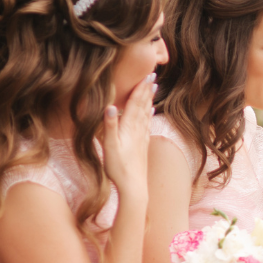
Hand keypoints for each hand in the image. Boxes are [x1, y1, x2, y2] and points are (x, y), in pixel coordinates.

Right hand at [102, 72, 155, 198]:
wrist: (134, 187)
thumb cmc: (119, 168)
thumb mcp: (110, 147)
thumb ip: (109, 127)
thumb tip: (110, 107)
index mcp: (129, 129)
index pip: (136, 104)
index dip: (141, 89)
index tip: (148, 75)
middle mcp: (138, 131)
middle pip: (143, 106)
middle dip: (147, 91)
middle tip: (153, 76)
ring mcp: (141, 139)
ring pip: (146, 115)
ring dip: (148, 100)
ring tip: (153, 89)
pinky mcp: (142, 146)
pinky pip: (146, 126)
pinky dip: (148, 116)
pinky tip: (151, 112)